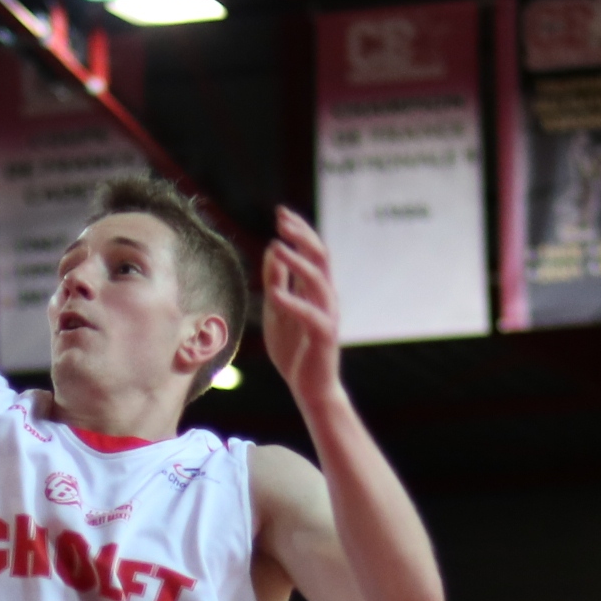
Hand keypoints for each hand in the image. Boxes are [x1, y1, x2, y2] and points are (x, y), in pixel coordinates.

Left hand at [258, 207, 342, 406]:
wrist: (310, 388)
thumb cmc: (294, 350)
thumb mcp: (277, 310)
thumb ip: (276, 282)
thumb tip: (272, 250)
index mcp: (315, 289)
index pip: (312, 252)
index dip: (299, 230)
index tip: (281, 212)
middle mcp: (325, 297)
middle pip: (320, 257)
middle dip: (302, 235)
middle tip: (282, 219)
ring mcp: (327, 315)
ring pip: (318, 281)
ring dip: (298, 262)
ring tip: (278, 248)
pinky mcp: (325, 336)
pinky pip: (311, 315)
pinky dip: (293, 303)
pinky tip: (275, 294)